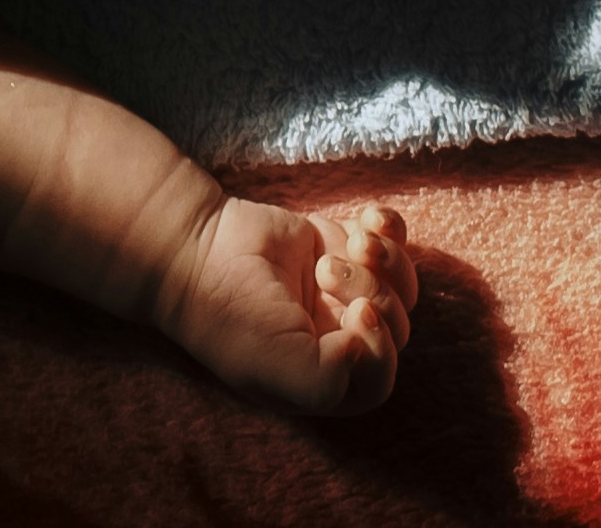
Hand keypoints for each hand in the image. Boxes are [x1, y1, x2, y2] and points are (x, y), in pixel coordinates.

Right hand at [158, 198, 419, 415]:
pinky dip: (388, 228)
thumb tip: (368, 347)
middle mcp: (338, 340)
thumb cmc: (234, 317)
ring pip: (400, 284)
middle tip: (327, 273)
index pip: (379, 378)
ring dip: (386, 261)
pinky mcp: (341, 248)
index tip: (357, 312)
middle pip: (395, 327)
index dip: (381, 347)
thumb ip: (332, 381)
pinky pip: (391, 242)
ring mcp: (342, 293)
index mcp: (324, 380)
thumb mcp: (279, 369)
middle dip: (374, 293)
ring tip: (351, 244)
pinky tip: (368, 219)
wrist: (199, 250)